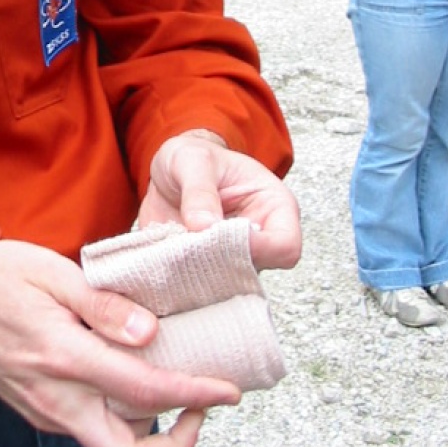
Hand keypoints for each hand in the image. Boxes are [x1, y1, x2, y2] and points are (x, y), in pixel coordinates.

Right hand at [0, 239, 240, 446]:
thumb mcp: (48, 272)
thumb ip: (100, 303)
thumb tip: (149, 332)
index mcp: (63, 359)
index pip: (143, 392)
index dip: (194, 395)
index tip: (228, 390)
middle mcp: (56, 400)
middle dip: (178, 446)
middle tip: (204, 408)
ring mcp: (47, 412)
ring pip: (111, 444)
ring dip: (152, 427)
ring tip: (177, 383)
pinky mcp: (41, 412)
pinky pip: (92, 427)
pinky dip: (123, 413)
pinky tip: (134, 376)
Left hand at [140, 132, 301, 272]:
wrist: (170, 171)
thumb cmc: (193, 158)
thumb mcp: (193, 159)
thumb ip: (199, 190)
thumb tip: (203, 226)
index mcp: (274, 207)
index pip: (285, 247)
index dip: (256, 249)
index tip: (216, 236)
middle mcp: (260, 240)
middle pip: (255, 273)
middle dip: (218, 265)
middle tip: (185, 246)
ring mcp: (234, 260)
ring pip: (226, 287)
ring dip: (196, 274)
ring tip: (170, 251)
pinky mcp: (209, 271)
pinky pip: (200, 289)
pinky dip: (180, 280)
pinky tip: (162, 263)